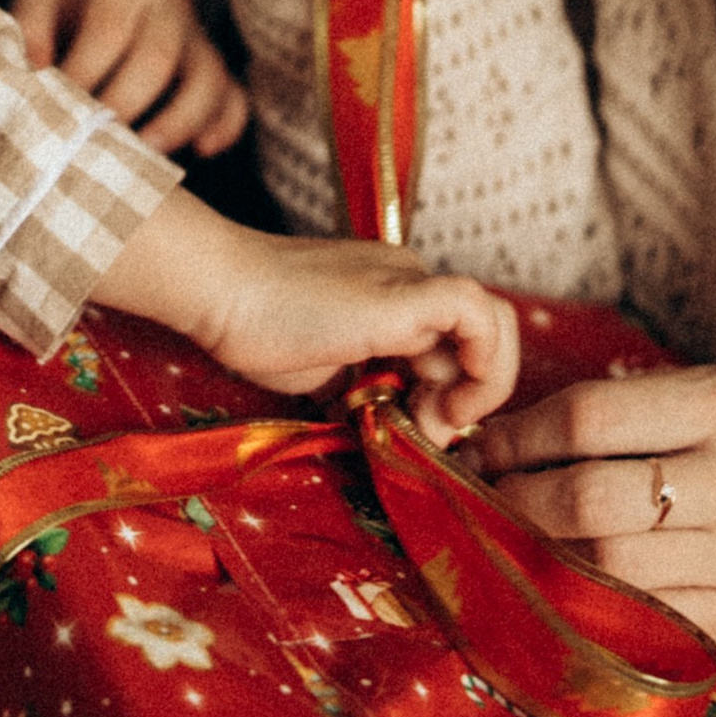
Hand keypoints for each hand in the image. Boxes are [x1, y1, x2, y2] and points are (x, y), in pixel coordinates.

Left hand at [17, 0, 247, 157]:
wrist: (99, 0)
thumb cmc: (65, 10)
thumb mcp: (39, 3)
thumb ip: (29, 32)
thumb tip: (37, 71)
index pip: (109, 31)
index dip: (83, 76)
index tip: (56, 111)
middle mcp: (171, 0)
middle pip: (159, 58)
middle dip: (123, 106)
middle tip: (91, 140)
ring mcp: (200, 37)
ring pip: (207, 80)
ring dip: (176, 124)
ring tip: (142, 156)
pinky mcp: (218, 70)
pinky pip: (235, 99)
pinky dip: (223, 127)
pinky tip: (200, 150)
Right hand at [97, 196, 518, 442]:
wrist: (223, 290)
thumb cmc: (255, 328)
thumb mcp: (325, 372)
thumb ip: (364, 391)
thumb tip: (395, 428)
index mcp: (393, 295)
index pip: (455, 342)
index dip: (452, 393)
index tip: (419, 431)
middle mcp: (410, 280)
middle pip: (482, 335)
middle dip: (470, 398)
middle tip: (430, 436)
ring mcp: (411, 280)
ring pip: (493, 323)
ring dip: (480, 388)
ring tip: (434, 426)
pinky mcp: (406, 293)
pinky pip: (477, 314)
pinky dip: (483, 363)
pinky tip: (449, 401)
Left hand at [460, 364, 715, 653]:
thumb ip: (636, 411)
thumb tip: (521, 434)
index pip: (588, 417)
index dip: (518, 435)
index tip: (484, 444)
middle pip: (588, 498)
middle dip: (517, 501)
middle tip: (487, 499)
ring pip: (608, 568)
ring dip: (544, 558)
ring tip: (516, 543)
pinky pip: (646, 622)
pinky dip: (594, 608)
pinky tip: (567, 590)